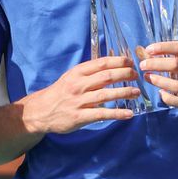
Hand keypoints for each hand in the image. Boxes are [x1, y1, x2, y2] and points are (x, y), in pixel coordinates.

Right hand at [22, 55, 138, 134]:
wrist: (41, 111)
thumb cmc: (60, 93)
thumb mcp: (71, 77)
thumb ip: (88, 73)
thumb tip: (112, 67)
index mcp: (77, 73)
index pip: (102, 63)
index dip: (119, 61)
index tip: (131, 62)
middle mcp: (78, 85)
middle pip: (107, 76)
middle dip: (125, 75)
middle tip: (136, 76)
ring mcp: (79, 101)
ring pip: (106, 94)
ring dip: (124, 93)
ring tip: (136, 92)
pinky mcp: (80, 117)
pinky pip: (102, 114)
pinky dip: (117, 113)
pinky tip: (128, 113)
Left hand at [139, 41, 177, 111]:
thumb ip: (170, 56)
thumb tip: (141, 50)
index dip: (164, 47)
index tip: (149, 49)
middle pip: (176, 65)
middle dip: (156, 64)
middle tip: (142, 65)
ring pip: (177, 85)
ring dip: (160, 81)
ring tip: (148, 77)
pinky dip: (168, 98)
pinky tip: (161, 93)